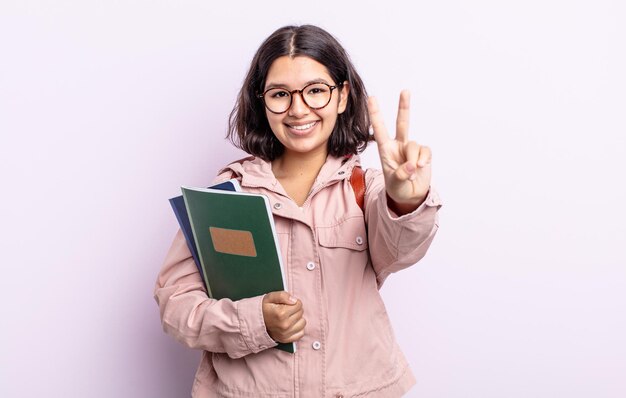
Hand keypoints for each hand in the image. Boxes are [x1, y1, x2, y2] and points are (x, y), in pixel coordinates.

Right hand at [262, 291, 305, 343]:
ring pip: (303, 322)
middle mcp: (284, 324)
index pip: (298, 304)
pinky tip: (291, 325)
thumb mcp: (270, 297)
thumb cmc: (264, 309)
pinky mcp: (287, 339)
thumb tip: (294, 300)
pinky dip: (298, 328)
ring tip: (288, 318)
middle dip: (295, 309)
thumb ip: (282, 295)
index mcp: (281, 313)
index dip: (294, 302)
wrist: (256, 323)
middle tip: (286, 310)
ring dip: (298, 319)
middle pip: (301, 313)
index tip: (287, 304)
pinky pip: (301, 333)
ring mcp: (286, 333)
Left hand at [368, 90, 431, 212]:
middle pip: (402, 122)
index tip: (371, 98)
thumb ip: (401, 174)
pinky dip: (424, 159)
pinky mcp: (423, 153)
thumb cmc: (397, 188)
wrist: (410, 196)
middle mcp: (398, 145)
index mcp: (386, 150)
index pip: (379, 129)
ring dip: (413, 159)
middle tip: (405, 90)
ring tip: (412, 172)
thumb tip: (412, 165)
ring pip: (414, 145)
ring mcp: (411, 149)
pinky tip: (421, 167)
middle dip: (404, 106)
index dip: (375, 114)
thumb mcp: (395, 183)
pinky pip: (425, 151)